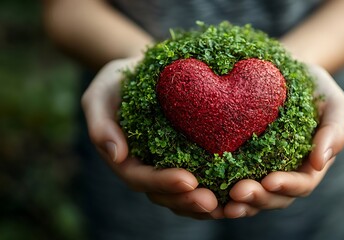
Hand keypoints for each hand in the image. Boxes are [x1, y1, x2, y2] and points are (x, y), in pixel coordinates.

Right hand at [81, 57, 222, 218]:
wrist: (141, 72)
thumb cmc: (118, 83)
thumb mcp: (100, 95)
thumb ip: (101, 124)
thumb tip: (117, 155)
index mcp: (126, 161)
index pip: (142, 179)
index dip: (163, 183)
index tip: (188, 181)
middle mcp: (148, 169)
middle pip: (167, 195)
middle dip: (189, 201)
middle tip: (213, 202)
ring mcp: (168, 166)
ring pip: (187, 194)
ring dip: (208, 203)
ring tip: (231, 205)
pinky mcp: (189, 157)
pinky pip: (204, 177)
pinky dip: (221, 186)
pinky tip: (242, 186)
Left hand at [223, 64, 343, 217]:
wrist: (287, 73)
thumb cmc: (316, 90)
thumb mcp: (334, 105)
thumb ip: (335, 132)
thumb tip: (320, 163)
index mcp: (309, 167)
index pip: (301, 184)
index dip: (287, 186)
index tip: (270, 181)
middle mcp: (285, 174)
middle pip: (273, 197)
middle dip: (257, 198)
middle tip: (237, 193)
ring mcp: (262, 170)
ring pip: (251, 196)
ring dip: (237, 203)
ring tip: (220, 202)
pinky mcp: (240, 161)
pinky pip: (230, 180)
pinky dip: (219, 189)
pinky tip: (203, 188)